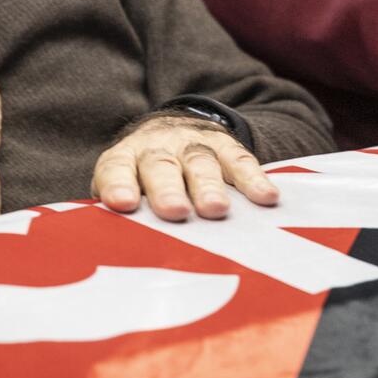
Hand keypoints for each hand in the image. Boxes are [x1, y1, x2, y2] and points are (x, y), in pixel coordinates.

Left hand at [92, 113, 279, 221]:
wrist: (174, 129)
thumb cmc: (144, 179)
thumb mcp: (125, 189)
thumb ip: (118, 215)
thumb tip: (111, 248)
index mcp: (126, 159)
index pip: (116, 168)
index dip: (118, 184)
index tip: (122, 204)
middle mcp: (158, 147)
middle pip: (161, 165)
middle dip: (168, 188)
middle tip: (175, 212)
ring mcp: (193, 144)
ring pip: (200, 162)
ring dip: (208, 186)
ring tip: (217, 209)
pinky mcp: (226, 145)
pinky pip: (240, 160)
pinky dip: (253, 178)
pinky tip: (266, 197)